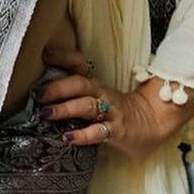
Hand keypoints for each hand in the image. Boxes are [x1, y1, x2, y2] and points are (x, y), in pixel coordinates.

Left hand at [34, 45, 193, 161]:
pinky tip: (68, 138)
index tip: (44, 55)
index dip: (63, 57)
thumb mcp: (99, 97)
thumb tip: (42, 94)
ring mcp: (110, 112)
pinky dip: (83, 135)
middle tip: (37, 93)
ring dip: (65, 108)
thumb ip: (76, 95)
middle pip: (79, 84)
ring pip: (87, 106)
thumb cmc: (119, 111)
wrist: (155, 123)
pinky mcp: (118, 130)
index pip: (79, 65)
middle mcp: (101, 94)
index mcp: (95, 84)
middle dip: (57, 87)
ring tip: (45, 113)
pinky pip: (99, 132)